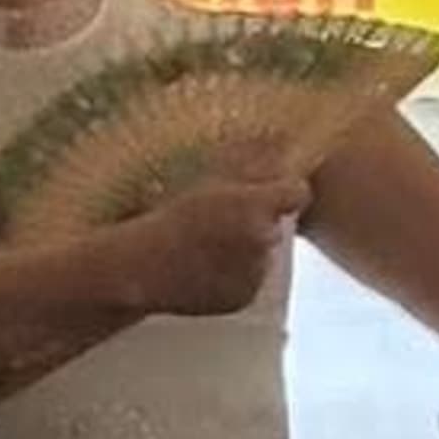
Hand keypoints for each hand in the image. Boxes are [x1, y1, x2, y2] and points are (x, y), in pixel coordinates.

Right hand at [114, 165, 307, 324]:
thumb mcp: (207, 180)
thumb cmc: (168, 218)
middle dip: (257, 221)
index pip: (297, 192)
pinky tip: (204, 267)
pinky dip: (235, 274)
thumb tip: (279, 142)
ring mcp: (256, 273)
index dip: (283, 190)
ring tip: (206, 246)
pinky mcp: (245, 297)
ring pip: (264, 254)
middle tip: (220, 221)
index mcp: (256, 206)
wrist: (141, 268)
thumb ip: (248, 161)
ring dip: (246, 249)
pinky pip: (250, 279)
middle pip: (276, 224)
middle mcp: (264, 241)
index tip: (268, 191)